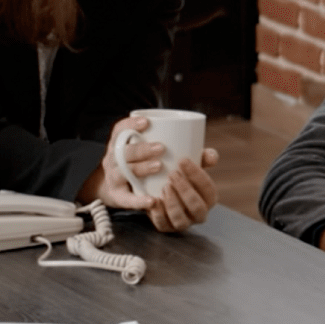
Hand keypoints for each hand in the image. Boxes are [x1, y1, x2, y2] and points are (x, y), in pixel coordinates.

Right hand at [86, 117, 219, 230]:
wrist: (119, 189)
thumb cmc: (143, 165)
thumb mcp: (154, 154)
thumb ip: (185, 153)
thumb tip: (211, 156)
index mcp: (121, 143)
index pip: (120, 129)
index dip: (130, 124)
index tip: (147, 122)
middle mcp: (113, 158)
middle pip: (123, 151)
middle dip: (142, 148)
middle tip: (161, 148)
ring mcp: (114, 177)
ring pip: (123, 172)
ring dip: (141, 168)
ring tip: (159, 166)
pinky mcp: (118, 197)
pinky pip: (126, 199)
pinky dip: (138, 200)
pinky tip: (152, 201)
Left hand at [144, 154, 219, 231]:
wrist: (156, 188)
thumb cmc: (180, 174)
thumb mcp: (191, 165)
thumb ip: (203, 158)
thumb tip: (213, 157)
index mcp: (208, 199)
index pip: (209, 190)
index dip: (197, 175)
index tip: (183, 160)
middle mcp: (198, 214)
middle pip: (197, 207)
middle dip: (185, 190)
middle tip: (172, 174)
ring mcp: (182, 223)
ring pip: (181, 220)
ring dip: (173, 203)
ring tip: (164, 186)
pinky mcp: (166, 227)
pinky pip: (163, 225)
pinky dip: (158, 213)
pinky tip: (154, 201)